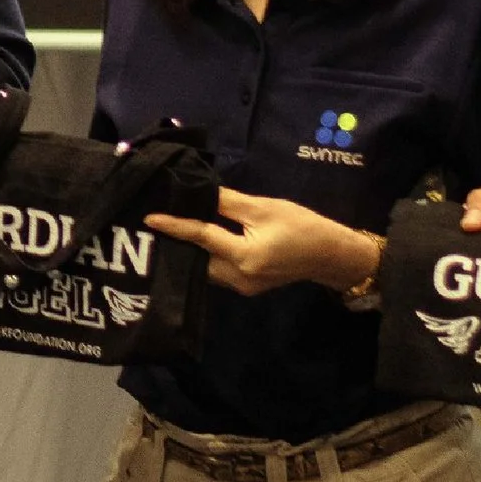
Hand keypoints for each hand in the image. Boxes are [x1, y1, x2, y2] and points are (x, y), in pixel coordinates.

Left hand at [146, 187, 376, 296]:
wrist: (330, 254)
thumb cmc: (301, 226)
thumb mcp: (264, 208)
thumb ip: (228, 203)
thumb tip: (200, 194)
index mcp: (244, 256)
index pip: (201, 238)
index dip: (175, 226)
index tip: (150, 218)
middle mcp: (239, 278)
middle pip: (199, 260)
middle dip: (179, 243)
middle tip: (157, 223)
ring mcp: (243, 287)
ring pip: (207, 269)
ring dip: (193, 251)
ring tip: (172, 231)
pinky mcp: (247, 287)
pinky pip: (218, 272)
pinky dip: (207, 257)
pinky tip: (199, 242)